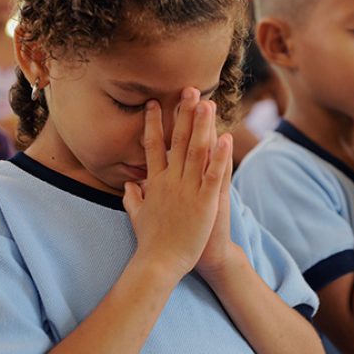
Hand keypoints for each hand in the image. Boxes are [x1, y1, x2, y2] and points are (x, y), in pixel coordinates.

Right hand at [123, 88, 230, 279]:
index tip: (155, 103)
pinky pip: (214, 175)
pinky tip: (225, 138)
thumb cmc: (150, 241)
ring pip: (196, 151)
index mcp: (155, 181)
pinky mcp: (205, 202)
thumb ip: (132, 196)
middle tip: (189, 90)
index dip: (154, 123)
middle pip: (178, 141)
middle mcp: (170, 180)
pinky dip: (220, 156)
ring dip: (202, 126)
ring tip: (207, 103)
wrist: (160, 264)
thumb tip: (128, 184)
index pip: (152, 145)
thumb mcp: (136, 215)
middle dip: (183, 114)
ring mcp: (188, 189)